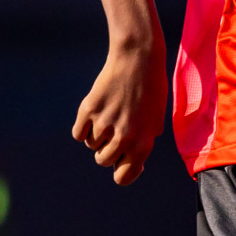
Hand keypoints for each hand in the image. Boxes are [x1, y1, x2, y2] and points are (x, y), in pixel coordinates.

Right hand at [71, 45, 167, 185]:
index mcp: (143, 142)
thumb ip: (144, 142)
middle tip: (115, 130)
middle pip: (103, 161)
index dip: (120, 171)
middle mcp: (123, 137)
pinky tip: (95, 112)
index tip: (120, 162)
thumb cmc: (151, 88)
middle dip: (107, 150)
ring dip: (97, 134)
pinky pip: (78, 133)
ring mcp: (105, 124)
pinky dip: (83, 126)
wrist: (138, 58)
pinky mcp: (89, 110)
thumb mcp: (156, 119)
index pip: (123, 177)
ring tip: (110, 112)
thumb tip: (133, 163)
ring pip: (91, 145)